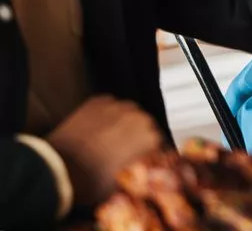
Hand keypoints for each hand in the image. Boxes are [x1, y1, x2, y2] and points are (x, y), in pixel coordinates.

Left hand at [46, 95, 163, 207]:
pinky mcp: (98, 101)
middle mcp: (138, 117)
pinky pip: (108, 107)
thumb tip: (143, 168)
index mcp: (150, 137)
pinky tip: (96, 130)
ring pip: (126, 113)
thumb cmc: (91, 180)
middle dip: (135, 135)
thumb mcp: (124, 184)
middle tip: (120, 150)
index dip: (148, 152)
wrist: (58, 169)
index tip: (139, 158)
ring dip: (121, 123)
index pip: (158, 142)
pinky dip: (104, 116)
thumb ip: (141, 170)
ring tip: (106, 139)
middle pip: (144, 124)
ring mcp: (117, 107)